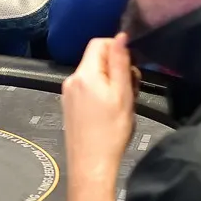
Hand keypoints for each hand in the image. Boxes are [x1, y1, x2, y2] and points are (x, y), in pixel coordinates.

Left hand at [61, 35, 137, 179]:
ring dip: (112, 82)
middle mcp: (71, 80)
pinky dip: (102, 93)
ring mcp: (68, 93)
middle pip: (97, 59)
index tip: (132, 68)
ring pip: (95, 74)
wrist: (91, 164)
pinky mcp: (69, 104)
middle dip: (117, 68)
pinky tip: (111, 111)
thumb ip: (121, 63)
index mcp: (84, 74)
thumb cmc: (110, 133)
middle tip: (131, 90)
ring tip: (122, 103)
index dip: (118, 49)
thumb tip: (121, 36)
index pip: (99, 43)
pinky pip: (88, 88)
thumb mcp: (122, 94)